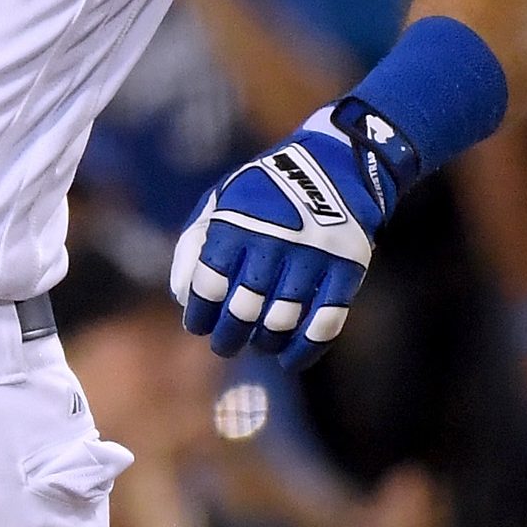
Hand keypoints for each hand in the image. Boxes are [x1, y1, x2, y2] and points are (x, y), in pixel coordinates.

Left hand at [173, 102, 411, 368]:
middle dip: (228, 336)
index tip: (196, 327)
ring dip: (264, 342)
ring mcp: (312, 259)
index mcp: (234, 224)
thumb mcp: (219, 200)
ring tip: (254, 346)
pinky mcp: (345, 272)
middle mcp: (272, 243)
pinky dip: (306, 348)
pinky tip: (289, 359)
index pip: (208, 284)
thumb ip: (194, 244)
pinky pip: (325, 322)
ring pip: (282, 320)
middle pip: (243, 309)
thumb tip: (181, 297)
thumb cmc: (263, 189)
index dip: (199, 313)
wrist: (333, 167)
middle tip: (222, 346)